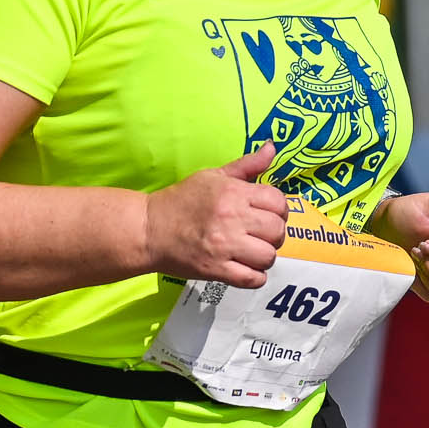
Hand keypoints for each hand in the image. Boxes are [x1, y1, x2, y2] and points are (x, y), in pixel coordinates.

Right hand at [147, 145, 290, 285]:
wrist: (149, 229)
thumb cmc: (181, 201)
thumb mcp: (213, 176)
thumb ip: (246, 165)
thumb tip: (271, 148)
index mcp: (233, 192)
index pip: (278, 202)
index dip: (279, 210)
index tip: (269, 214)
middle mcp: (231, 218)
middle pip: (277, 231)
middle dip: (273, 234)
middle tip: (259, 235)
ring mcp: (224, 246)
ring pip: (268, 256)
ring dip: (264, 256)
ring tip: (251, 252)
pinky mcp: (216, 270)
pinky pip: (253, 279)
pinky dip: (255, 276)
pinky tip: (245, 267)